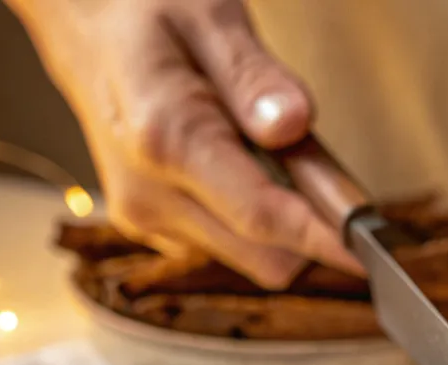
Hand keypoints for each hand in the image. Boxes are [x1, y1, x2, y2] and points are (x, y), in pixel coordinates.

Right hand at [10, 0, 359, 286]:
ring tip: (259, 149)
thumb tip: (295, 125)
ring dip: (279, 222)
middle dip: (307, 224)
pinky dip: (250, 219)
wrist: (77, 24)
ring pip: (252, 258)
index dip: (324, 239)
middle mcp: (150, 195)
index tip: (370, 255)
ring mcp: (147, 218)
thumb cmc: (139, 8)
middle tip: (313, 161)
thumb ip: (254, 75)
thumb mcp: (206, 13)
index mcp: (165, 138)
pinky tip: (234, 165)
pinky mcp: (151, 227)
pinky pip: (228, 246)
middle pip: (267, 255)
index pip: (263, 216)